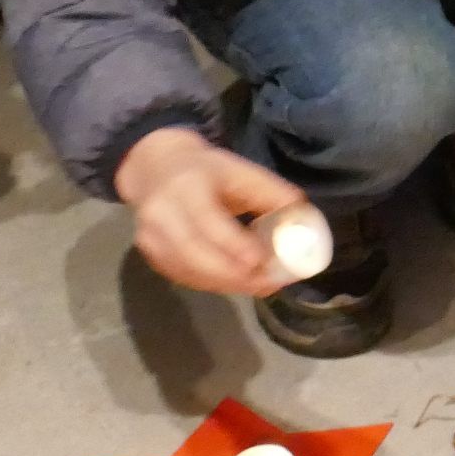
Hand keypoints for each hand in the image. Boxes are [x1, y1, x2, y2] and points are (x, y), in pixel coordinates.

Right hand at [115, 127, 305, 294]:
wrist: (155, 169)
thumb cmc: (207, 170)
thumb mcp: (242, 171)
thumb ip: (273, 193)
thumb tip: (304, 220)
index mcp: (186, 186)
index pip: (208, 222)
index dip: (234, 245)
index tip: (262, 262)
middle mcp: (161, 214)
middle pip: (196, 254)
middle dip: (235, 275)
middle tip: (270, 283)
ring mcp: (150, 238)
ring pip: (190, 271)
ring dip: (228, 284)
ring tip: (261, 286)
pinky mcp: (150, 255)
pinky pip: (184, 277)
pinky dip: (213, 283)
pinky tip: (237, 283)